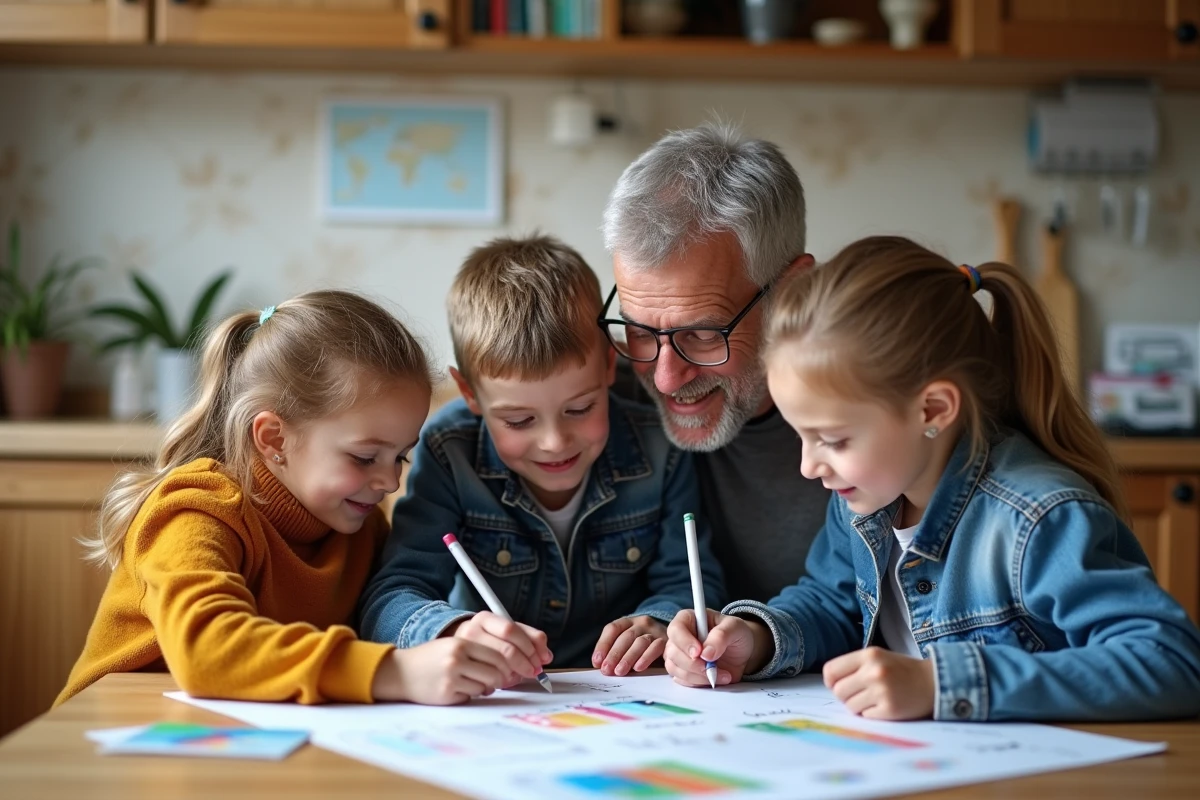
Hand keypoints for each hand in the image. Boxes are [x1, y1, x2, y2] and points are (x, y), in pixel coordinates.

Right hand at [372, 639, 508, 704]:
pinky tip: (457, 690)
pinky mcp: (446, 694)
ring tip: (472, 685)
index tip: (507, 671)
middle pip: (494, 673)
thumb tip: (506, 666)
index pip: (497, 655)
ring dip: (483, 689)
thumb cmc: (430, 659)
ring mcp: (451, 677)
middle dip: (499, 680)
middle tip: (495, 683)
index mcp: (461, 643)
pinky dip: (468, 695)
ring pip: (484, 687)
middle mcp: (457, 659)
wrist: (400, 672)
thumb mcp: (452, 645)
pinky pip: (469, 697)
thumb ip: (476, 651)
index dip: (506, 665)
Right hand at [443, 612, 551, 687]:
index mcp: (476, 622)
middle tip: (529, 674)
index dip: (529, 647)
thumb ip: (513, 638)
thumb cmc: (452, 653)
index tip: (539, 659)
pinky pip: (481, 692)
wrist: (410, 668)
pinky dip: (484, 691)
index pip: (510, 631)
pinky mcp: (449, 686)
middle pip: (506, 654)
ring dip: (503, 681)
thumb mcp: (479, 636)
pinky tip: (477, 685)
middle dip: (523, 667)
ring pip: (496, 677)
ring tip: (497, 679)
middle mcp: (464, 640)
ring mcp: (454, 664)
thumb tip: (545, 654)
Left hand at [592, 616, 667, 675]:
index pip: (613, 629)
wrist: (672, 635)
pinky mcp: (666, 641)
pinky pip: (656, 648)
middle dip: (614, 654)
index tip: (597, 661)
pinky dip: (646, 658)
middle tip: (607, 670)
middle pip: (626, 637)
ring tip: (619, 671)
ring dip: (628, 658)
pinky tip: (638, 668)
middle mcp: (641, 623)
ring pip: (640, 642)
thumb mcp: (628, 641)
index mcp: (628, 622)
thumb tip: (599, 665)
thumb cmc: (642, 643)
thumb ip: (614, 650)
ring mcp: (655, 631)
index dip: (603, 645)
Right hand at [663, 609, 768, 687]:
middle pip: (672, 652)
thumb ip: (721, 636)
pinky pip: (681, 680)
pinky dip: (698, 682)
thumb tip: (706, 653)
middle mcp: (680, 637)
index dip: (684, 642)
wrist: (744, 653)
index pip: (675, 629)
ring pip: (674, 668)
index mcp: (688, 619)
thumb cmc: (737, 634)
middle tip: (711, 668)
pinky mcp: (684, 671)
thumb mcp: (735, 628)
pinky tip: (714, 679)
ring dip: (697, 676)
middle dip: (692, 664)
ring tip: (719, 674)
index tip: (699, 652)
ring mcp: (680, 655)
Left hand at [822, 646, 934, 719]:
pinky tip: (884, 705)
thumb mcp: (877, 657)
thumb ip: (854, 666)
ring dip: (858, 705)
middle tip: (860, 693)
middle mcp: (873, 671)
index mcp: (868, 655)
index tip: (837, 684)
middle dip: (845, 695)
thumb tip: (830, 683)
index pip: (831, 670)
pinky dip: (871, 713)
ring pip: (850, 706)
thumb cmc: (901, 670)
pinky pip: (865, 716)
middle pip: (838, 691)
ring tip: (874, 698)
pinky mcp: (889, 709)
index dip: (831, 681)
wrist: (933, 682)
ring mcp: (882, 691)